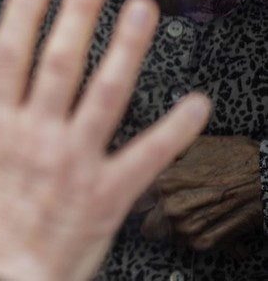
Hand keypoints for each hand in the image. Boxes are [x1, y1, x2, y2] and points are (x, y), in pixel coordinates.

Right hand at [0, 0, 211, 280]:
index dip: (23, 12)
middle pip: (62, 62)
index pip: (9, 55)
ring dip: (128, 47)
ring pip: (107, 93)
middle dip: (78, 12)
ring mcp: (77, 161)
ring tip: (143, 8)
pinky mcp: (108, 194)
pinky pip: (149, 156)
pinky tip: (198, 103)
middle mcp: (38, 135)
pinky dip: (177, 130)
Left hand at [140, 135, 261, 251]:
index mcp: (163, 181)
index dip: (140, 196)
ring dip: (172, 227)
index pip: (133, 198)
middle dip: (152, 217)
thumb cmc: (233, 158)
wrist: (267, 177)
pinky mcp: (205, 242)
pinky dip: (193, 235)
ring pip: (164, 236)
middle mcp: (171, 207)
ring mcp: (188, 227)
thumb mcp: (193, 144)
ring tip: (190, 211)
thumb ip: (163, 152)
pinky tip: (204, 219)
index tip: (148, 194)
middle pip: (145, 224)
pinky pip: (187, 244)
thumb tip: (142, 152)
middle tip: (166, 207)